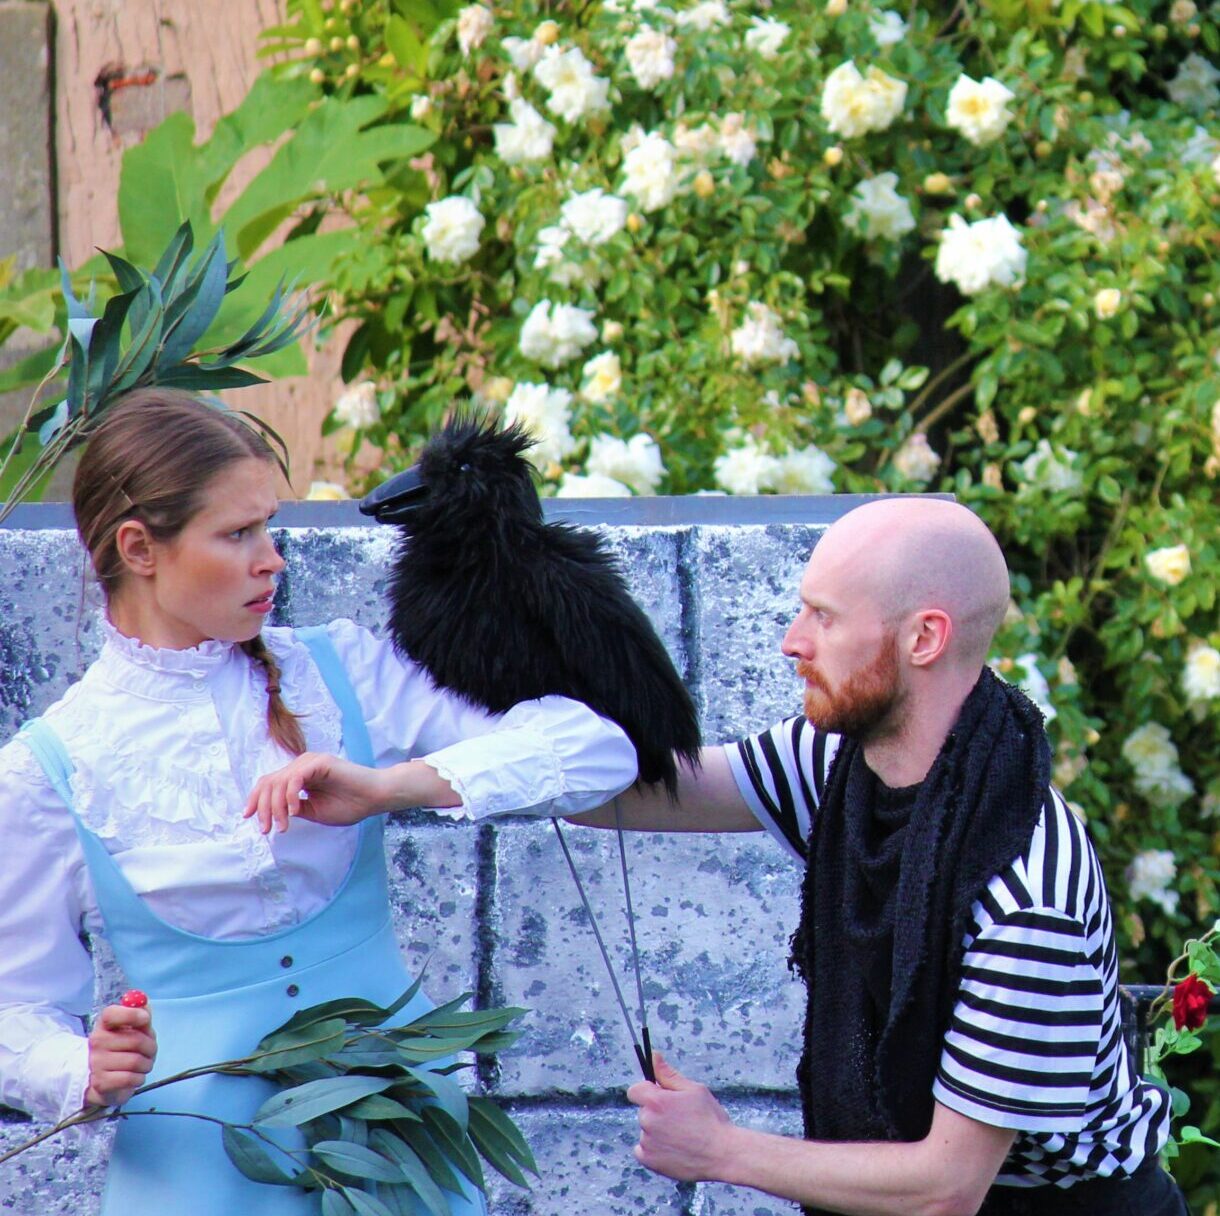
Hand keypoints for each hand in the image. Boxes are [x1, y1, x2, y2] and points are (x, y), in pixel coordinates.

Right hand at [86, 1003, 155, 1107]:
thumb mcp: (133, 1029)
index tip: (146, 1020)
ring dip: (147, 1064)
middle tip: (151, 1051)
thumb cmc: (123, 1049)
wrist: (104, 1080)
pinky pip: (130, 1078)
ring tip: (144, 1065)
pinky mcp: (100, 1082)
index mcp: (104, 1024)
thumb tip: (145, 1003)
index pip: (111, 1014)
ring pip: (135, 1061)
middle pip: (135, 1040)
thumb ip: (141, 1015)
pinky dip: (139, 1078)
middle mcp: (97, 1041)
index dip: (132, 1014)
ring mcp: (96, 1062)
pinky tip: (135, 1076)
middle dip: (151, 1047)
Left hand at [243, 751, 391, 833]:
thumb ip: (295, 809)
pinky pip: (294, 778)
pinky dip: (290, 796)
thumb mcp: (315, 812)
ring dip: (276, 807)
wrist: (374, 798)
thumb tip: (274, 814)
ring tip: (284, 826)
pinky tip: (296, 811)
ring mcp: (309, 762)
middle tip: (267, 829)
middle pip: (268, 782)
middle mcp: (301, 766)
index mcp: (299, 776)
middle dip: (263, 808)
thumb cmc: (350, 805)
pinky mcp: (319, 763)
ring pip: (278, 782)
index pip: (269, 783)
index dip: (255, 799)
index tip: (248, 817)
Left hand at [627, 1052, 735, 1182]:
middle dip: (657, 1112)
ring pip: (646, 1131)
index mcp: (656, 1101)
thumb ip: (668, 1074)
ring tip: (682, 1137)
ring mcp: (647, 1143)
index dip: (647, 1091)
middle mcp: (647, 1121)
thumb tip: (653, 1055)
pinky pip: (643, 1150)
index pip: (635, 1091)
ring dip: (657, 1132)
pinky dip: (654, 1150)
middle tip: (680, 1119)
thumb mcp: (693, 1090)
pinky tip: (673, 1149)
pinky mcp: (649, 1161)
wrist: (722, 1154)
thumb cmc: (710, 1119)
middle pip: (643, 1111)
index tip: (660, 1097)